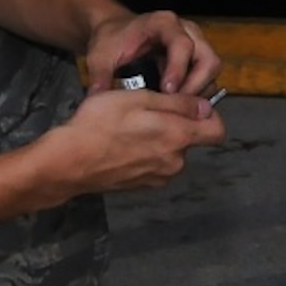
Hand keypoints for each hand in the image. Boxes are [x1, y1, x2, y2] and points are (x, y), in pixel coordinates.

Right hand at [46, 87, 226, 195]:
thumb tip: (206, 107)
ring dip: (159, 139)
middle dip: (177, 125)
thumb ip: (178, 104)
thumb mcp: (139, 99)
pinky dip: (146, 154)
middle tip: (147, 111)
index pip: (218, 131)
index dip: (209, 115)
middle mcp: (175, 162)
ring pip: (171, 152)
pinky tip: (123, 144)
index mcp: (178, 138)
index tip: (189, 105)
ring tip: (130, 127)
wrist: (68, 162)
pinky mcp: (142, 185)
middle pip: (190, 140)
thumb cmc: (100, 124)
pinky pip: (155, 165)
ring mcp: (159, 177)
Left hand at [83, 10, 222, 95]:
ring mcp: (195, 44)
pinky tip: (177, 105)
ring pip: (211, 70)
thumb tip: (99, 99)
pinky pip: (207, 78)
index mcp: (164, 24)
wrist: (116, 32)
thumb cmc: (111, 40)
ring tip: (175, 107)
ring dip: (198, 91)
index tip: (167, 91)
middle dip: (195, 85)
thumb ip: (100, 77)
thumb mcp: (100, 56)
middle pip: (208, 58)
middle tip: (175, 105)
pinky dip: (197, 93)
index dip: (178, 69)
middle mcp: (186, 31)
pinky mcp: (196, 59)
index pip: (182, 45)